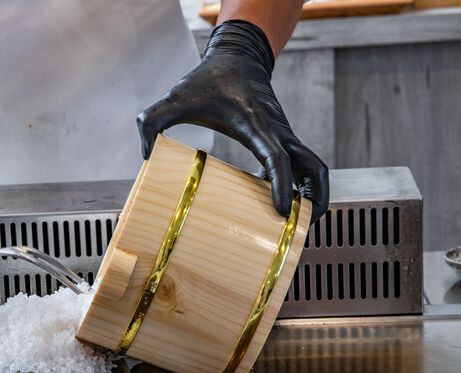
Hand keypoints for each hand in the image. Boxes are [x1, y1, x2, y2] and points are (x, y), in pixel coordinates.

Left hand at [137, 20, 328, 220]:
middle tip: (301, 227)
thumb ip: (151, 121)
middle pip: (315, 168)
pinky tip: (272, 203)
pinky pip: (298, 165)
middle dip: (315, 198)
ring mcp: (284, 136)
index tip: (281, 211)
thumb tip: (145, 154)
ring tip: (291, 223)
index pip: (278, 159)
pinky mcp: (281, 138)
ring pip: (312, 168)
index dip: (282, 186)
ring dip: (310, 195)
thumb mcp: (173, 98)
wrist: (237, 57)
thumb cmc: (208, 79)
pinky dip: (295, 184)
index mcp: (256, 125)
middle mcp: (278, 132)